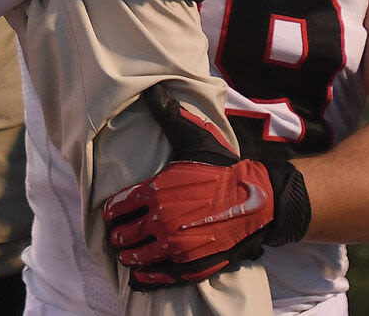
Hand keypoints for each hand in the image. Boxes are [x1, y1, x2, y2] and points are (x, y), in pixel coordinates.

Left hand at [101, 85, 307, 287]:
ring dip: (129, 255)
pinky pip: (159, 277)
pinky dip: (146, 278)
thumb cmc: (223, 171)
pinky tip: (141, 275)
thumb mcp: (195, 141)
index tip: (111, 213)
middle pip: (123, 235)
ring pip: (137, 258)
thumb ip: (171, 117)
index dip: (111, 212)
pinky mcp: (191, 265)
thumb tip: (154, 90)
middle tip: (118, 235)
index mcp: (155, 192)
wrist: (256, 202)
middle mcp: (160, 222)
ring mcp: (175, 247)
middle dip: (118, 235)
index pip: (117, 208)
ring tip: (128, 253)